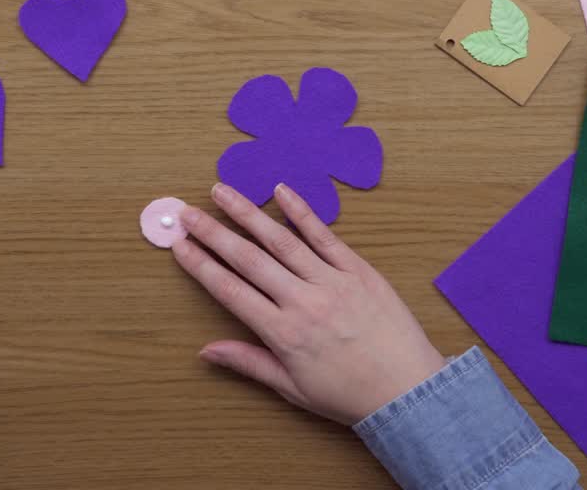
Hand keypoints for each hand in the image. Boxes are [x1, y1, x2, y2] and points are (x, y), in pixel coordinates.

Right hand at [172, 183, 446, 425]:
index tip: (179, 245)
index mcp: (282, 333)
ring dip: (247, 213)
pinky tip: (280, 191)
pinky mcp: (358, 269)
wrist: (407, 390)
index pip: (230, 290)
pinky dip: (301, 211)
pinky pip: (324, 235)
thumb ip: (248, 363)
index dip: (200, 265)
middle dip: (213, 233)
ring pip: (281, 239)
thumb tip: (205, 351)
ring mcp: (331, 281)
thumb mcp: (292, 387)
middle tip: (187, 212)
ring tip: (221, 191)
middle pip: (248, 259)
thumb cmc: (348, 394)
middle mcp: (302, 301)